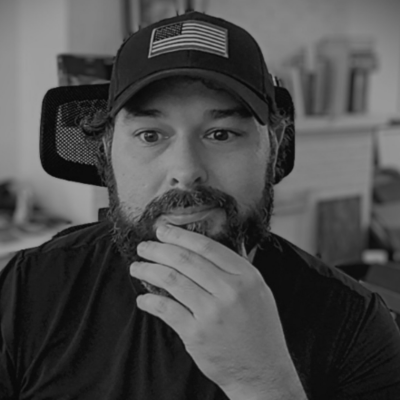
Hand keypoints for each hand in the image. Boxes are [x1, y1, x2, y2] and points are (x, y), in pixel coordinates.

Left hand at [130, 224, 304, 398]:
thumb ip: (240, 267)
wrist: (262, 371)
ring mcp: (213, 313)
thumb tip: (221, 243)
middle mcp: (230, 291)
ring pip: (172, 280)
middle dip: (159, 249)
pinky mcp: (197, 334)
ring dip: (149, 270)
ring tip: (137, 267)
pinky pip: (166, 309)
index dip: (180, 235)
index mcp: (246, 276)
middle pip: (185, 260)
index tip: (163, 230)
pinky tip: (143, 299)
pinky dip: (150, 301)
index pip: (206, 247)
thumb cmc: (259, 329)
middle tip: (144, 246)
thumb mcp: (259, 291)